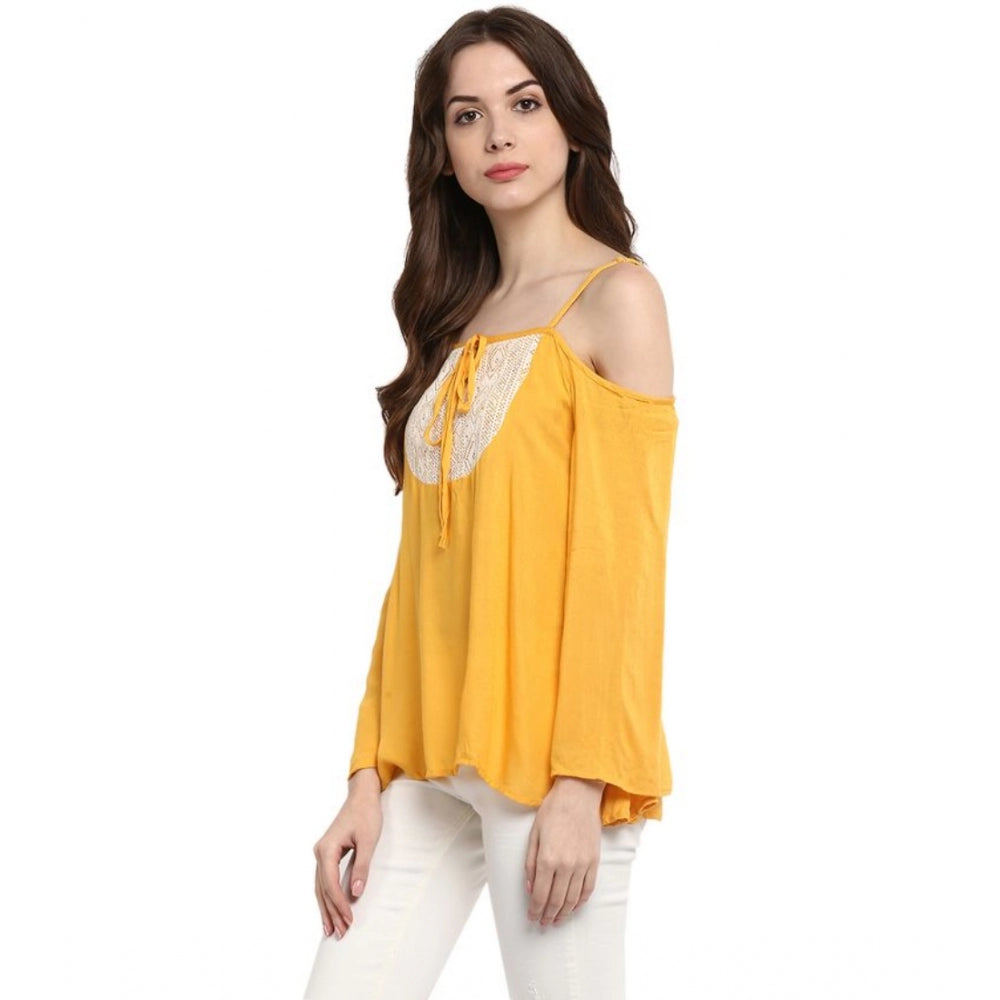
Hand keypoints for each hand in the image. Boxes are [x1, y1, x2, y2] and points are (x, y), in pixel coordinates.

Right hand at [313, 768, 382, 939]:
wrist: (362, 796)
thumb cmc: (367, 814)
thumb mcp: (368, 841)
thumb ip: (361, 867)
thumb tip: (356, 893)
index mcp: (327, 849)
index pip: (330, 883)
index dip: (339, 903)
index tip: (349, 919)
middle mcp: (320, 852)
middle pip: (323, 889)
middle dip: (332, 912)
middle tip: (340, 933)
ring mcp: (322, 854)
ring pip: (320, 887)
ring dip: (327, 909)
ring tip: (331, 930)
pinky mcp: (327, 855)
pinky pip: (324, 881)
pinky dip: (327, 897)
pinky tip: (329, 912)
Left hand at [524, 775, 604, 925]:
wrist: (578, 795)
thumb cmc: (552, 811)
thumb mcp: (534, 835)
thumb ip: (530, 864)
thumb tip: (530, 889)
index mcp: (547, 858)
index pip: (540, 895)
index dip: (535, 910)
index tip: (532, 918)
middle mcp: (566, 865)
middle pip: (556, 901)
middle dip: (548, 915)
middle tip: (543, 923)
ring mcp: (582, 864)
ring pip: (572, 899)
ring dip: (563, 913)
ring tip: (556, 920)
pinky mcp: (594, 861)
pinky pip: (588, 888)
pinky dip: (580, 902)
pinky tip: (573, 907)